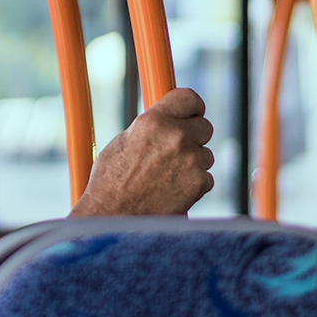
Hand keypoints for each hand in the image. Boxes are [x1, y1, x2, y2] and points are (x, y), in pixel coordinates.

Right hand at [70, 88, 213, 216]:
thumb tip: (164, 121)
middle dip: (194, 137)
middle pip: (204, 126)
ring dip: (193, 163)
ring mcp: (190, 160)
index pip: (188, 97)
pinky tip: (173, 192)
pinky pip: (206, 178)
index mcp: (153, 121)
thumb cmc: (110, 184)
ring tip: (167, 178)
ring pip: (206, 155)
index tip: (193, 114)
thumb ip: (148, 128)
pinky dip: (194, 185)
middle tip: (177, 152)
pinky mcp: (200, 183)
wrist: (113, 219)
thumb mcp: (122, 143)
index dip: (192, 107)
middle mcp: (175, 136)